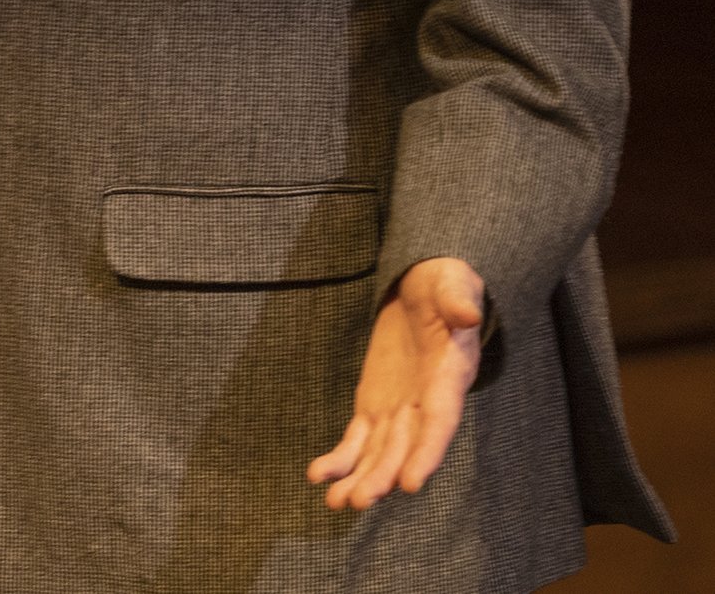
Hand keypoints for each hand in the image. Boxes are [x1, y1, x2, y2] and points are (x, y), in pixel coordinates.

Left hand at [307, 256, 485, 509]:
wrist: (426, 290)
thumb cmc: (444, 286)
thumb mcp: (453, 282)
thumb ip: (458, 298)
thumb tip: (466, 314)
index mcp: (448, 378)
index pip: (440, 422)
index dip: (427, 453)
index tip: (411, 483)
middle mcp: (427, 402)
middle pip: (405, 447)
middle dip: (383, 475)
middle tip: (359, 501)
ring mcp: (400, 408)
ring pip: (380, 451)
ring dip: (359, 477)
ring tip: (336, 503)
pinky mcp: (375, 405)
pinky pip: (358, 437)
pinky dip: (341, 457)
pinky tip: (318, 477)